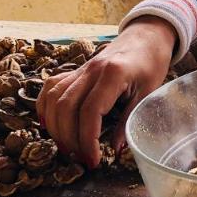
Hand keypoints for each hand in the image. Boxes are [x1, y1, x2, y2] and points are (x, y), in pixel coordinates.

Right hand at [36, 17, 175, 167]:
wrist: (147, 35)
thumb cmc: (151, 63)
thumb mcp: (147, 93)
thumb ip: (128, 120)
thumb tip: (115, 149)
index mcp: (113, 74)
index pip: (90, 112)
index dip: (87, 140)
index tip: (93, 161)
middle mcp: (91, 70)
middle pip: (66, 108)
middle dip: (69, 138)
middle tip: (80, 158)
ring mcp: (80, 68)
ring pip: (54, 99)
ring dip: (56, 127)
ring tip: (68, 147)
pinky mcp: (75, 70)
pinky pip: (50, 88)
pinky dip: (45, 107)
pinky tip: (49, 125)